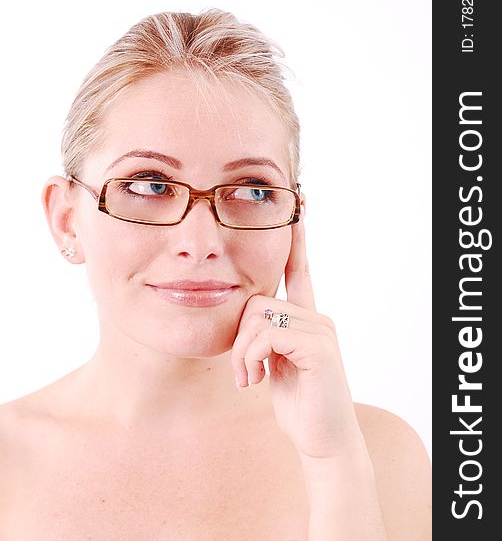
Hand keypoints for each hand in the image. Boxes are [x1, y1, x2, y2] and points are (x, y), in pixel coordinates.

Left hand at [231, 210, 361, 460]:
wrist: (323, 440)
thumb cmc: (299, 401)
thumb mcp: (276, 363)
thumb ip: (267, 337)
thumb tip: (250, 324)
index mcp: (307, 319)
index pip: (299, 271)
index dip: (296, 241)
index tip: (298, 207)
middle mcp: (318, 318)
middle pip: (258, 301)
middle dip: (240, 338)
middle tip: (243, 370)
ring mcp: (321, 331)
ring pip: (259, 317)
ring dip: (243, 353)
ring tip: (248, 378)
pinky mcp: (319, 347)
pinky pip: (267, 336)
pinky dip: (251, 359)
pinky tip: (255, 381)